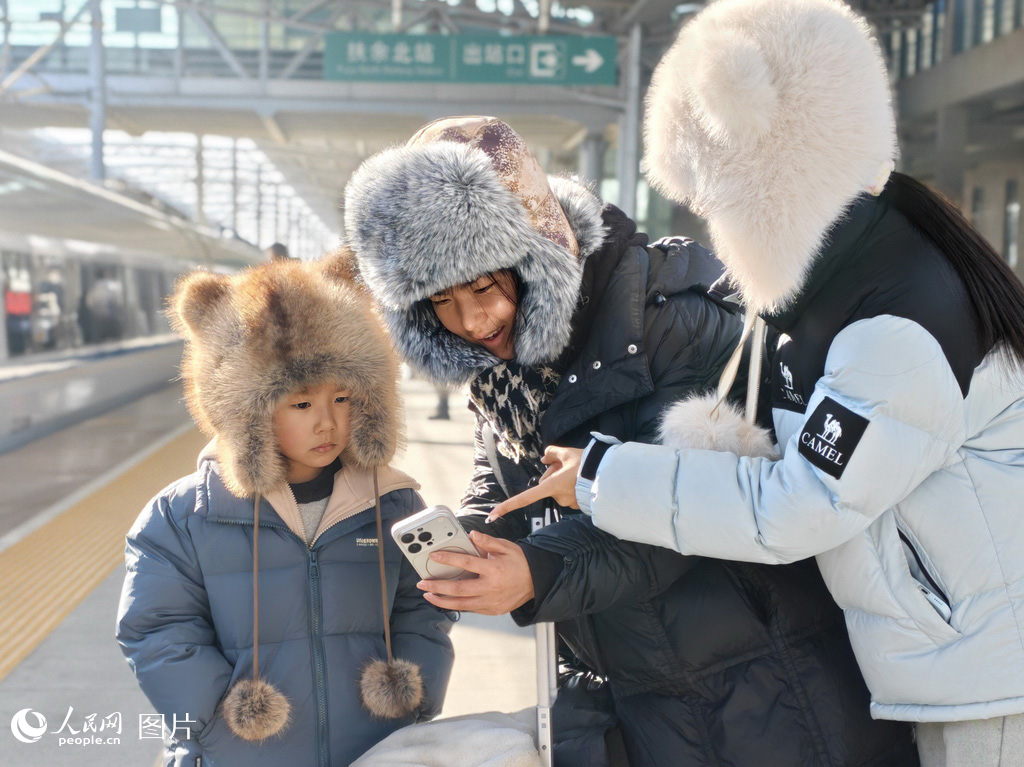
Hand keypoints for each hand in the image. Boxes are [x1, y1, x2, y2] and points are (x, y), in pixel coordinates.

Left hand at [417, 531, 534, 614]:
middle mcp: (491, 588)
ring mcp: (490, 602)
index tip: (435, 556)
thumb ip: (488, 542)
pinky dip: (456, 605)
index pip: (467, 563)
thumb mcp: (506, 547)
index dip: (449, 559)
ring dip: (442, 600)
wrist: (536, 582)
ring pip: (461, 604)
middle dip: (437, 587)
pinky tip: (446, 601)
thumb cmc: (520, 563)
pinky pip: (470, 609)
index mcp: (494, 569)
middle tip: (422, 583)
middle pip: (459, 589)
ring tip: (428, 595)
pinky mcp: (491, 610)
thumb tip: (472, 535)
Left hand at [486, 445, 583, 520]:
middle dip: (552, 475)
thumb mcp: (566, 452)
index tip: (492, 516)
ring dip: (563, 480)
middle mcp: (557, 497)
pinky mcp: (578, 504)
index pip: (524, 498)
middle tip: (565, 464)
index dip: (507, 507)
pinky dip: (572, 485)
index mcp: (551, 486)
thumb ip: (551, 452)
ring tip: (577, 471)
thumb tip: (545, 457)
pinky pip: (569, 492)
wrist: (609, 475)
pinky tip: (582, 478)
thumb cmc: (586, 464)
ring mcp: (568, 502)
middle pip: (546, 485)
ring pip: (558, 489)